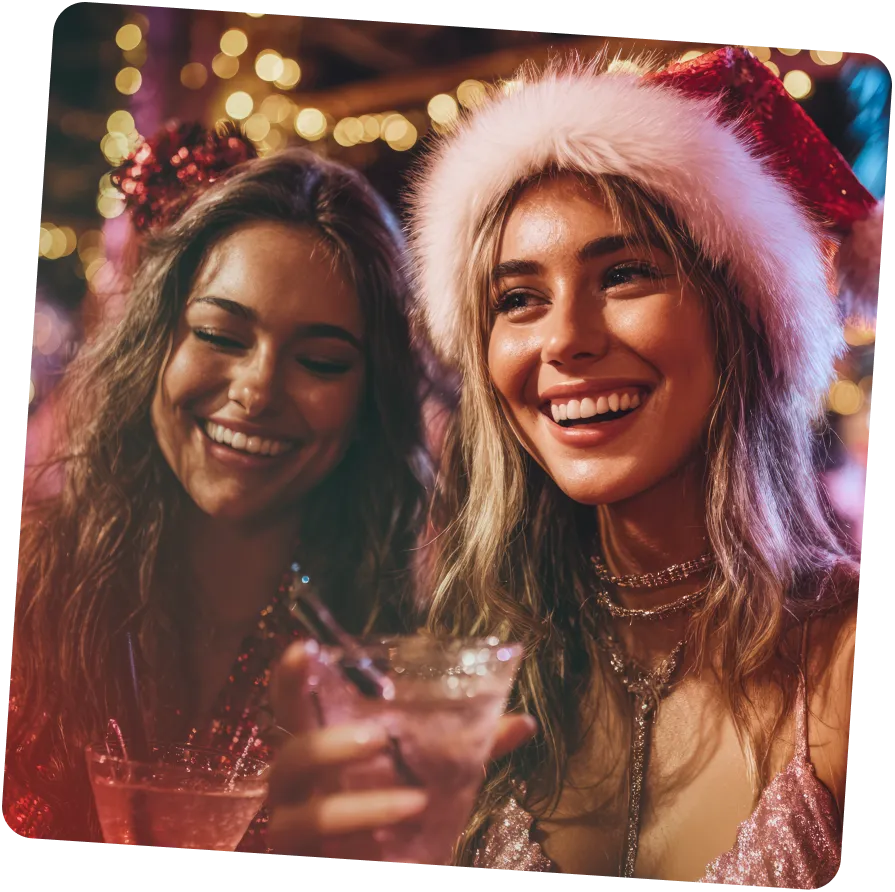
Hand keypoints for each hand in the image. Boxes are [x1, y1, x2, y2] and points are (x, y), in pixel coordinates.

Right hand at [265, 642, 535, 860]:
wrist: (385, 870)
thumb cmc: (398, 823)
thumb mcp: (434, 782)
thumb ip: (468, 751)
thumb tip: (523, 722)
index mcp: (322, 752)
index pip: (292, 708)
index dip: (288, 678)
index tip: (300, 647)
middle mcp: (298, 789)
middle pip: (288, 755)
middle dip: (328, 744)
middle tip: (379, 736)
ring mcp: (294, 833)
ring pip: (302, 815)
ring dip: (360, 809)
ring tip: (415, 802)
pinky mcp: (298, 864)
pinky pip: (310, 853)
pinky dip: (357, 840)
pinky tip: (391, 857)